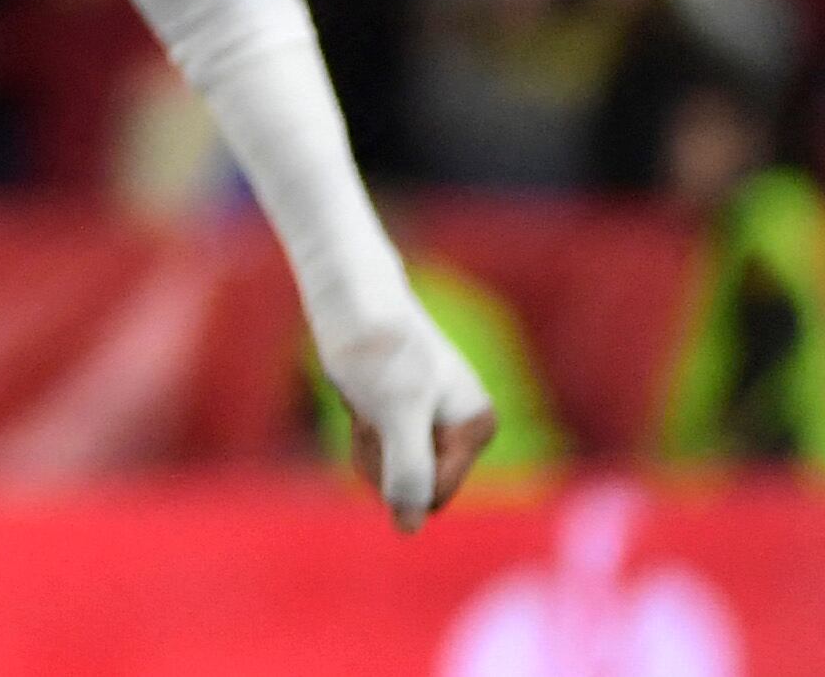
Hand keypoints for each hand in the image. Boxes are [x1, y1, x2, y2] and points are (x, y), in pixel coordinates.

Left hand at [323, 304, 496, 528]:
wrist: (347, 296)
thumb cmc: (375, 348)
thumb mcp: (395, 411)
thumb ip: (409, 468)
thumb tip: (408, 527)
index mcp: (478, 427)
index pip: (432, 494)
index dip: (394, 469)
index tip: (382, 420)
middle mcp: (463, 429)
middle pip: (413, 487)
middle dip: (380, 456)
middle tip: (369, 406)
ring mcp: (434, 426)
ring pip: (392, 473)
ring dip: (367, 443)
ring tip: (364, 398)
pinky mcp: (406, 420)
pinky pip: (380, 454)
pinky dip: (362, 434)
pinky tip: (360, 400)